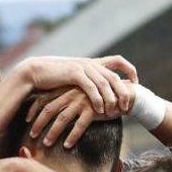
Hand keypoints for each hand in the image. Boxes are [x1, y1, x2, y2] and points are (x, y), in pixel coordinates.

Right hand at [20, 56, 137, 114]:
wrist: (36, 72)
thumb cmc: (54, 78)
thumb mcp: (74, 77)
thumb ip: (87, 80)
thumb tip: (97, 90)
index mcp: (92, 63)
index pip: (118, 60)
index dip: (129, 69)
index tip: (136, 82)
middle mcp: (90, 63)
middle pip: (115, 76)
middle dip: (123, 92)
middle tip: (127, 106)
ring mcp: (82, 67)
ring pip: (105, 83)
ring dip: (111, 98)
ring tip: (115, 112)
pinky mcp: (74, 74)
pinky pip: (91, 87)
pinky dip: (98, 99)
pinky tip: (100, 110)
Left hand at [26, 89, 111, 148]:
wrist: (121, 94)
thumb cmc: (98, 97)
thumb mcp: (80, 94)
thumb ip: (67, 100)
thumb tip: (52, 111)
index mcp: (66, 89)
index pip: (44, 98)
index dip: (34, 110)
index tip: (27, 120)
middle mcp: (72, 94)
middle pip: (49, 109)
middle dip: (38, 123)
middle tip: (32, 135)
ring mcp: (82, 101)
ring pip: (62, 119)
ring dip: (52, 132)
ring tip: (46, 143)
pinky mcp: (93, 110)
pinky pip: (79, 126)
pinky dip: (72, 136)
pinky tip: (67, 146)